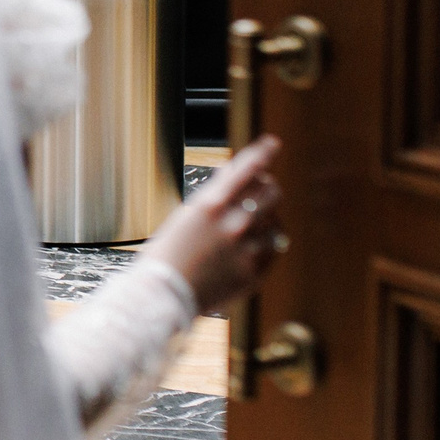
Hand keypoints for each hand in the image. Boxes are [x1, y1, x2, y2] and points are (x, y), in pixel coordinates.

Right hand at [137, 136, 287, 311]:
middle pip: (270, 193)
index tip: (273, 143)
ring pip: (275, 222)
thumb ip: (212, 197)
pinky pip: (274, 250)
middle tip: (264, 191)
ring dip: (268, 219)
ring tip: (254, 225)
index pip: (246, 169)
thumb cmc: (167, 254)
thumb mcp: (184, 216)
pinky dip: (267, 245)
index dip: (263, 153)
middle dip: (268, 189)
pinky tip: (254, 248)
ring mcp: (246, 248)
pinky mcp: (254, 272)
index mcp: (210, 204)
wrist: (164, 295)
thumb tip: (231, 176)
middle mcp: (232, 223)